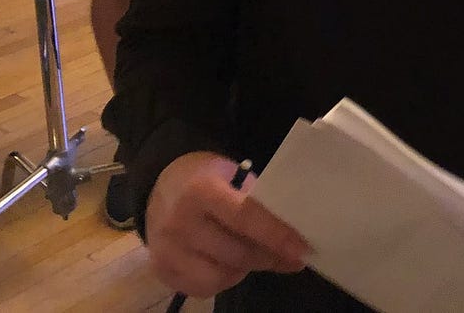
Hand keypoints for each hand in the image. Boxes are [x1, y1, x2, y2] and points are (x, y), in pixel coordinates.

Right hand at [145, 152, 309, 298]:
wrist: (163, 186)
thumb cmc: (207, 177)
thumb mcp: (233, 176)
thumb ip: (258, 203)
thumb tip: (292, 235)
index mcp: (201, 190)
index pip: (245, 217)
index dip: (276, 235)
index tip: (302, 249)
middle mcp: (180, 222)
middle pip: (236, 253)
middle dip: (269, 256)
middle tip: (291, 255)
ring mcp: (166, 249)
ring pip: (221, 276)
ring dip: (246, 269)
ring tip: (255, 255)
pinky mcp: (160, 269)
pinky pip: (202, 288)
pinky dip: (224, 280)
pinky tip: (230, 263)